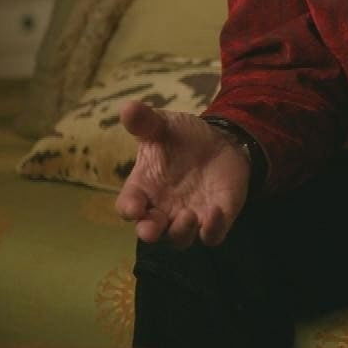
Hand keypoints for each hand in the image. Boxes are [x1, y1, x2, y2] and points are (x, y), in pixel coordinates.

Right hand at [114, 101, 253, 248]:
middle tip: (154, 227)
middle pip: (150, 232)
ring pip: (180, 240)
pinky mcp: (216, 218)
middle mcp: (163, 208)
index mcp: (144, 188)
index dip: (129, 209)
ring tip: (188, 215)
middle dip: (149, 232)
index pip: (128, 206)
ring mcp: (190, 216)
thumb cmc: (182, 137)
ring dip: (181, 232)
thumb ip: (145, 121)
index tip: (134, 207)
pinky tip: (216, 211)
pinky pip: (212, 236)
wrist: (220, 140)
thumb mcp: (163, 125)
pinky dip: (213, 230)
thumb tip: (127, 107)